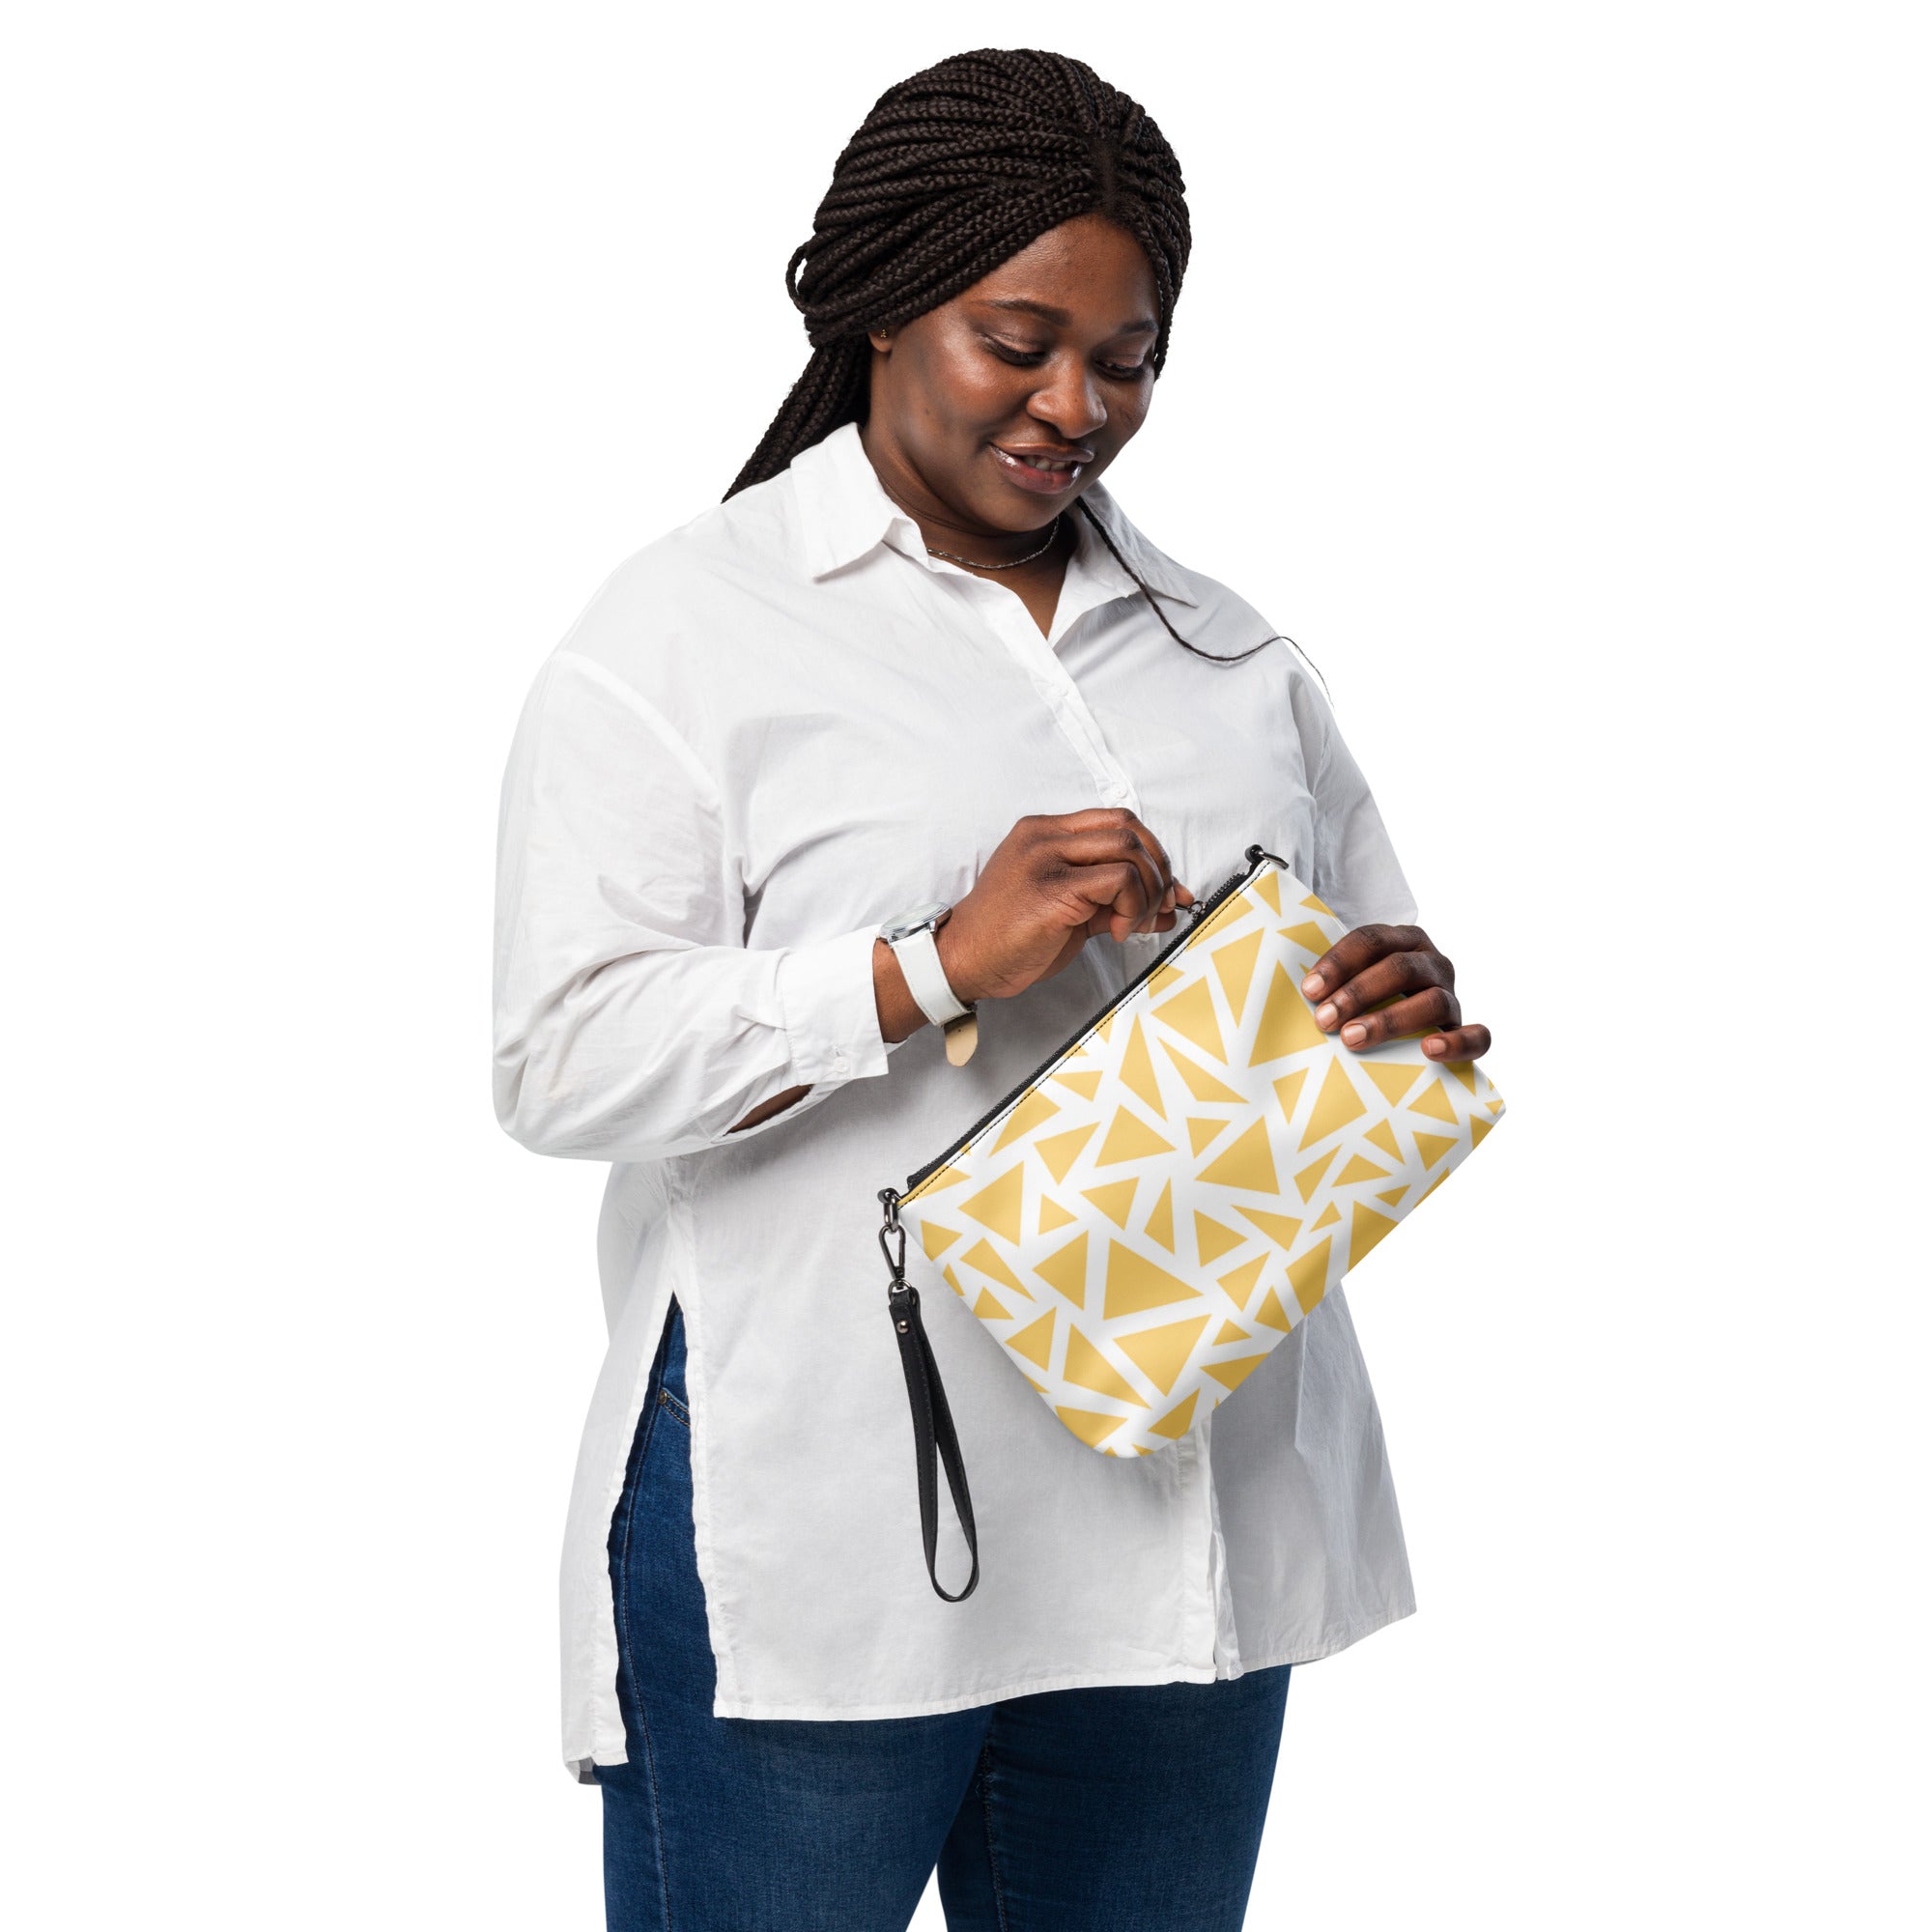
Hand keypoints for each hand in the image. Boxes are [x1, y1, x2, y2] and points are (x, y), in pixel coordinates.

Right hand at [936, 808, 1196, 1005]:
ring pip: (1129, 850)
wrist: (964, 961)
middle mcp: (1044, 837)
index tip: (1166, 889)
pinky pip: (1119, 881)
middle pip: (1129, 828)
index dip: (1152, 852)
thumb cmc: (1010, 938)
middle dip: (1159, 870)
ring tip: (1133, 924)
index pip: (1116, 821)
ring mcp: (1046, 859)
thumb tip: (1169, 905)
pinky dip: (1133, 907)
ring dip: (1149, 891)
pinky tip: (1116, 932)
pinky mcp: (1053, 888)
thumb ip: (1112, 899)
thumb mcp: (1068, 909)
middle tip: (1159, 907)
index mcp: (1044, 833)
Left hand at [1298, 924, 1491, 1061]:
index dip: (1339, 962)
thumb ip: (1328, 985)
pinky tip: (1429, 1051)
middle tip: (1323, 1020)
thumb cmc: (1363, 1003)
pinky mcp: (1465, 1030)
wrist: (1404, 1031)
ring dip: (1390, 1019)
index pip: (1371, 940)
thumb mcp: (1347, 983)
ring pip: (1433, 1001)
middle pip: (1399, 968)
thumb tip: (1286, 1000)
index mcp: (1403, 940)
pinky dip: (1457, 1042)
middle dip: (1357, 993)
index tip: (1309, 990)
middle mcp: (1431, 963)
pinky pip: (1478, 1037)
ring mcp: (1451, 995)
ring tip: (1353, 1038)